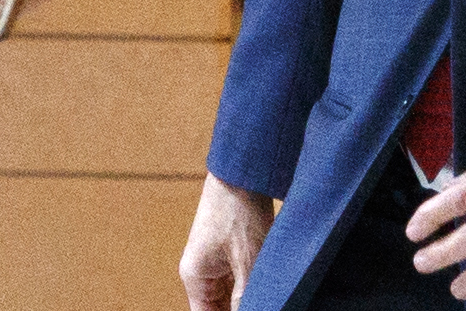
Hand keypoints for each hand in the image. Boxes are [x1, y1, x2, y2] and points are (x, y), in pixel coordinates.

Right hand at [180, 174, 273, 310]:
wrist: (244, 168)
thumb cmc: (240, 209)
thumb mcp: (248, 260)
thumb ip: (245, 297)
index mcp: (195, 278)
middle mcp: (201, 272)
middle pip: (218, 308)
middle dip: (240, 308)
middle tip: (267, 302)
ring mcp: (215, 260)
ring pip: (230, 295)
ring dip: (247, 297)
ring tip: (269, 294)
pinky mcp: (230, 249)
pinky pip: (238, 278)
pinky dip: (252, 284)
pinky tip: (270, 285)